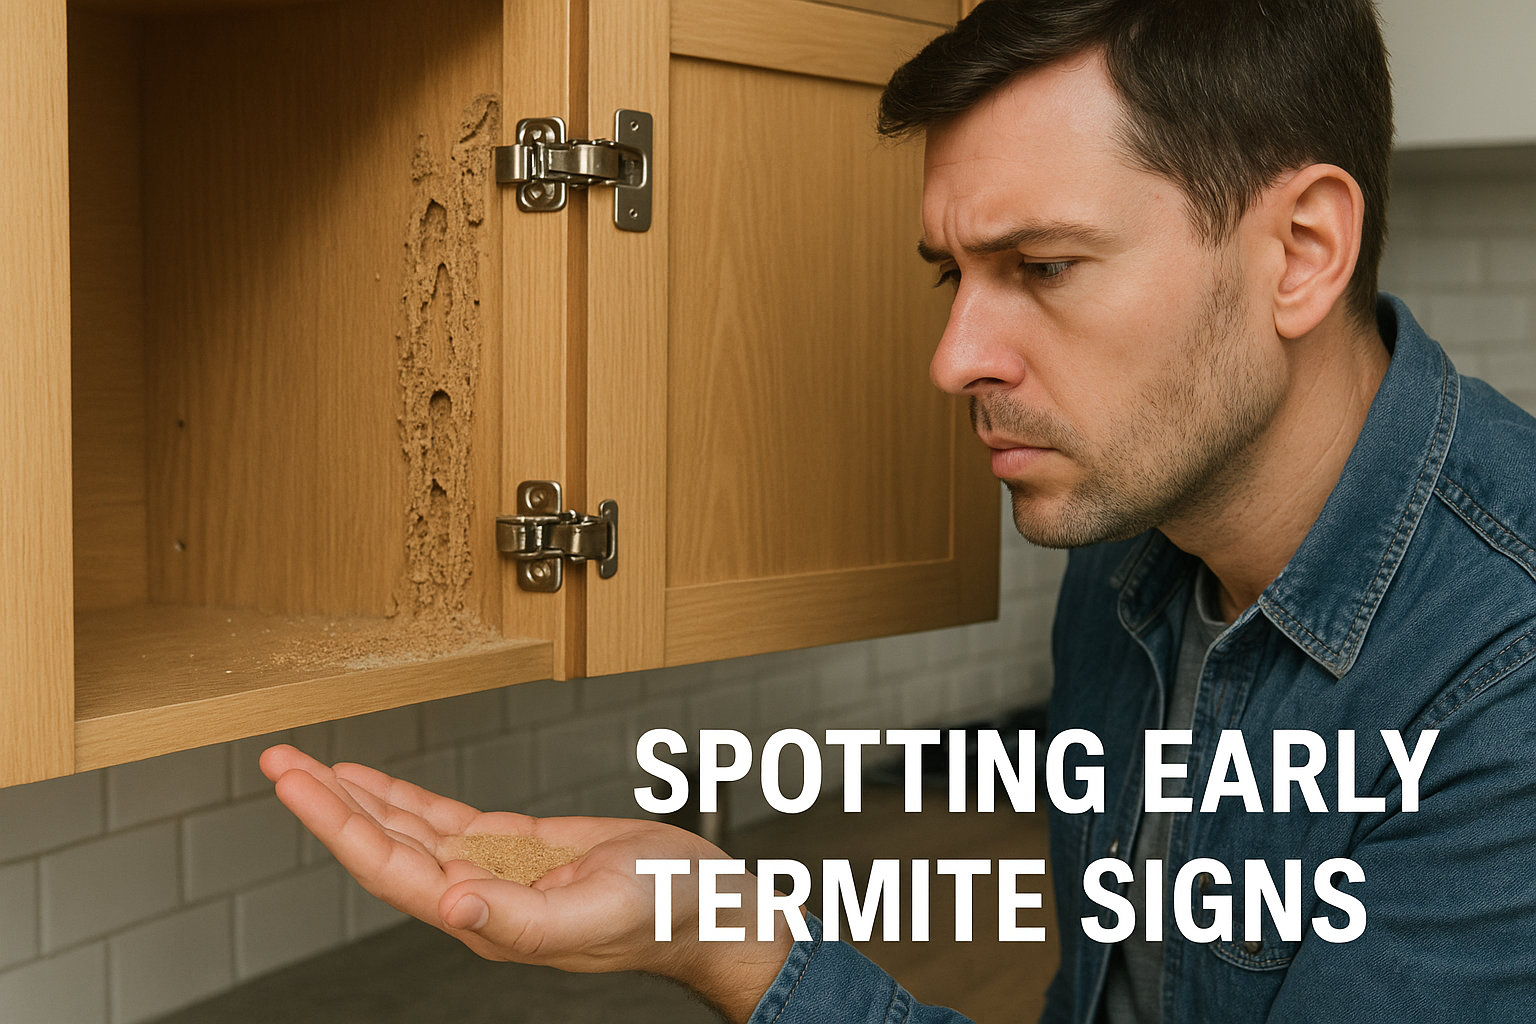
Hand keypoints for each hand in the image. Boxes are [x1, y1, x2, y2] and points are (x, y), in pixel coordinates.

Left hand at [259, 744, 791, 1021]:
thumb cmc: (663, 914)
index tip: (297, 783)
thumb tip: (452, 903)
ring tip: (310, 766)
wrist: (706, 906)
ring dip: (359, 797)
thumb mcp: (595, 911)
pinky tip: (379, 783)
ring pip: (409, 830)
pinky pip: (447, 819)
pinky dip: (407, 798)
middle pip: (384, 845)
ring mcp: (496, 870)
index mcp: (485, 916)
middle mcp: (477, 894)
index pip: (389, 867)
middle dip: (328, 802)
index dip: (337, 824)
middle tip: (281, 759)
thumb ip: (520, 918)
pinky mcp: (519, 847)